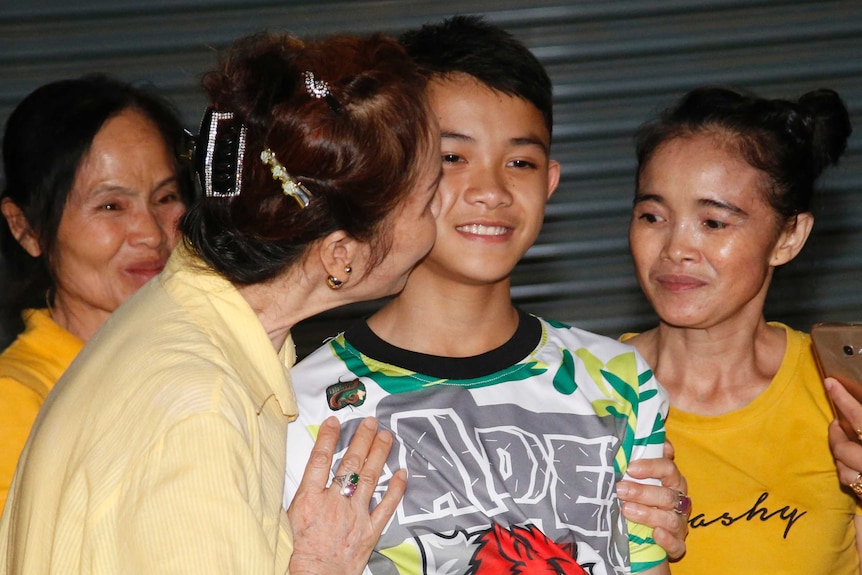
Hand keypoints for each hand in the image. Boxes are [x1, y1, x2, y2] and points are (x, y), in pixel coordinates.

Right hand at [287, 416, 406, 574]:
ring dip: (379, 454)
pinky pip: (386, 506)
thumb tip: (307, 475)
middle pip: (350, 463)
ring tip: (386, 436)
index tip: (335, 421)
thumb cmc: (298, 554)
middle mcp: (334, 503)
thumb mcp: (288, 520)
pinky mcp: (369, 531)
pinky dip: (396, 489)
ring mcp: (354, 515)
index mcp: (309, 499)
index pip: (320, 460)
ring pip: (369, 478)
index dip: (328, 437)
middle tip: (370, 421)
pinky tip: (402, 473)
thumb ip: (301, 495)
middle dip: (361, 438)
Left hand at [617, 441, 688, 560]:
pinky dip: (667, 540)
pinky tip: (655, 535)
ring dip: (648, 514)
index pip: (668, 468)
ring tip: (626, 510)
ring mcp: (679, 523)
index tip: (630, 468)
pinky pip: (677, 544)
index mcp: (672, 480)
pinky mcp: (677, 543)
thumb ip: (641, 457)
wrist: (644, 531)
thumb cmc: (642, 495)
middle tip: (620, 490)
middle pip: (666, 494)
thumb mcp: (639, 476)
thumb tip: (643, 435)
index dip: (651, 466)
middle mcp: (678, 500)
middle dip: (642, 492)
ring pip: (670, 518)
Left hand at [825, 378, 861, 497]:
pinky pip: (852, 484)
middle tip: (837, 423)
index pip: (861, 419)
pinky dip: (847, 472)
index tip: (829, 383)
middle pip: (844, 448)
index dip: (843, 400)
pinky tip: (852, 464)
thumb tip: (861, 418)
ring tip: (842, 442)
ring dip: (839, 454)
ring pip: (843, 470)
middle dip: (835, 434)